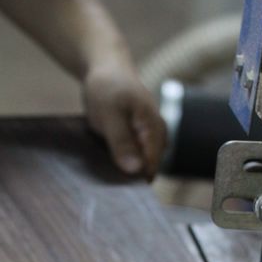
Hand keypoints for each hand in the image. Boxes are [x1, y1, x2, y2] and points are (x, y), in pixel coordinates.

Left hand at [83, 65, 166, 180]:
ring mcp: (149, 137)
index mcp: (154, 130)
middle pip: (146, 169)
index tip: (117, 193)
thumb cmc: (107, 88)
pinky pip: (133, 157)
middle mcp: (157, 135)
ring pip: (139, 164)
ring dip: (123, 171)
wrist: (105, 68)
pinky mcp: (139, 138)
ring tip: (105, 173)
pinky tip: (106, 164)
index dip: (134, 183)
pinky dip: (120, 162)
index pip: (150, 167)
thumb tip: (135, 170)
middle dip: (128, 179)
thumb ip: (122, 142)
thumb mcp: (110, 115)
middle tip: (107, 187)